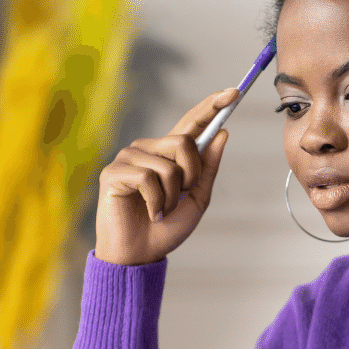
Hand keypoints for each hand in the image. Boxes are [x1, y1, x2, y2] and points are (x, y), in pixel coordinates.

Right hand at [94, 88, 238, 265]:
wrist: (140, 256)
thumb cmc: (165, 229)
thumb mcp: (197, 199)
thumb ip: (207, 168)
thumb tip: (222, 133)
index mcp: (168, 154)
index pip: (191, 122)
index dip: (211, 106)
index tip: (234, 92)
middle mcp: (148, 149)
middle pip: (183, 141)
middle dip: (191, 174)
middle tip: (181, 198)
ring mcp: (129, 158)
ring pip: (168, 164)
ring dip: (172, 196)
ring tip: (161, 212)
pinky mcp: (114, 172)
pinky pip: (148, 179)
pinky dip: (157, 203)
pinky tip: (150, 214)